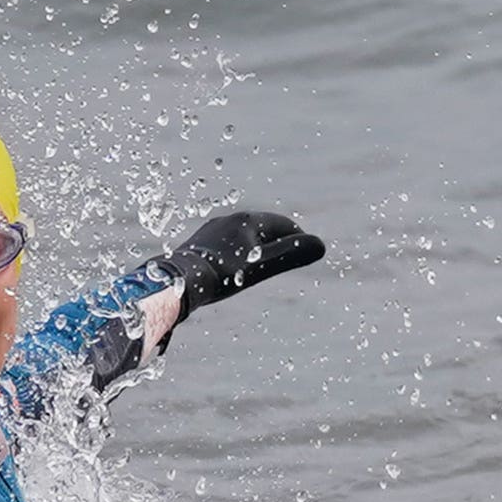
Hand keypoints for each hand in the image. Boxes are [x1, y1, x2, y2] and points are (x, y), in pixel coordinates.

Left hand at [157, 207, 324, 308]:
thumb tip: (321, 246)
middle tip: (289, 255)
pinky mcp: (200, 243)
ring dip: (257, 245)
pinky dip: (239, 251)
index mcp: (248, 221)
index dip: (298, 237)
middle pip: (262, 227)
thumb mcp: (262, 266)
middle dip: (278, 240)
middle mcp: (229, 220)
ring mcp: (212, 230)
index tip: (305, 250)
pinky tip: (236, 265)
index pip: (282, 224)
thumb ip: (290, 255)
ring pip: (243, 235)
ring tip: (264, 261)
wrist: (180, 281)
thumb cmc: (223, 274)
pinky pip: (226, 243)